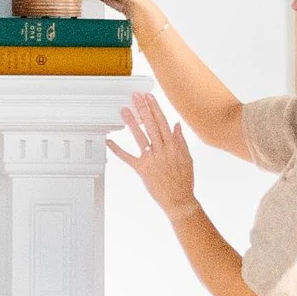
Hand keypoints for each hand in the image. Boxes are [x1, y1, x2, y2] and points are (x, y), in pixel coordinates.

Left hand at [108, 92, 197, 216]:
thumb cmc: (184, 180)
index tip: (149, 97)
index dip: (155, 108)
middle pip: (151, 125)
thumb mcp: (187, 158)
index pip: (163, 122)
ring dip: (132, 122)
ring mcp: (151, 159)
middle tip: (136, 96)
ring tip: (125, 110)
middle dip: (143, 109)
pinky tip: (109, 141)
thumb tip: (176, 125)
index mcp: (174, 146)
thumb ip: (180, 141)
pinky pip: (127, 157)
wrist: (179, 199)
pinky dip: (117, 149)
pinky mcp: (142, 169)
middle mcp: (162, 150)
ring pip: (140, 137)